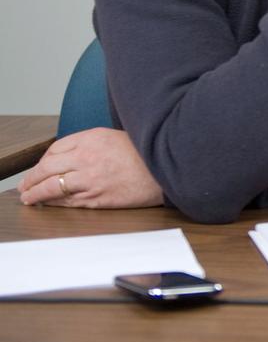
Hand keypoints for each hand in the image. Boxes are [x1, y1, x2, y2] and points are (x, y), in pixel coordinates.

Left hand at [17, 128, 162, 208]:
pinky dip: (53, 204)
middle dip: (31, 179)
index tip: (39, 168)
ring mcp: (91, 179)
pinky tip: (48, 204)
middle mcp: (88, 157)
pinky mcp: (97, 198)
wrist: (169, 168)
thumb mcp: (118, 137)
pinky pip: (67, 202)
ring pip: (52, 187)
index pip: (55, 149)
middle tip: (24, 186)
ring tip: (28, 198)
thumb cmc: (147, 153)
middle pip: (47, 168)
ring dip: (35, 194)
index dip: (42, 161)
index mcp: (93, 138)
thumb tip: (69, 157)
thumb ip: (93, 144)